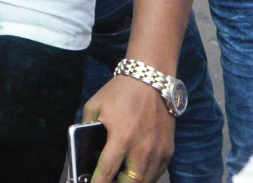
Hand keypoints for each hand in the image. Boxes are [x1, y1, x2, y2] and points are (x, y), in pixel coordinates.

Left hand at [83, 68, 173, 182]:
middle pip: (131, 182)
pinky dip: (147, 176)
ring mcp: (158, 151)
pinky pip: (158, 172)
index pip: (107, 170)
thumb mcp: (95, 105)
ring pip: (146, 181)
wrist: (151, 80)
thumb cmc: (120, 92)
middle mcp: (141, 148)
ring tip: (122, 178)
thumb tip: (83, 146)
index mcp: (121, 138)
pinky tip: (137, 172)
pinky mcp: (168, 149)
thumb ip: (87, 127)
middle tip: (109, 182)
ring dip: (133, 181)